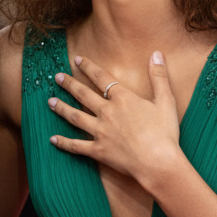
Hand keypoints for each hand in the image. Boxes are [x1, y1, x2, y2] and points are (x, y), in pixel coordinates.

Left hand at [48, 52, 181, 188]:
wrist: (158, 162)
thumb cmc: (165, 132)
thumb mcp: (165, 100)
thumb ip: (159, 76)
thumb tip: (156, 53)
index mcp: (123, 99)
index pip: (102, 78)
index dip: (89, 67)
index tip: (77, 59)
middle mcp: (107, 112)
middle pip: (83, 95)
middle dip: (69, 84)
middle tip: (57, 77)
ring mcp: (100, 132)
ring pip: (75, 117)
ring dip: (61, 108)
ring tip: (50, 101)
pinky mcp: (98, 151)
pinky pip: (76, 146)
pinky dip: (63, 143)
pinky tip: (52, 139)